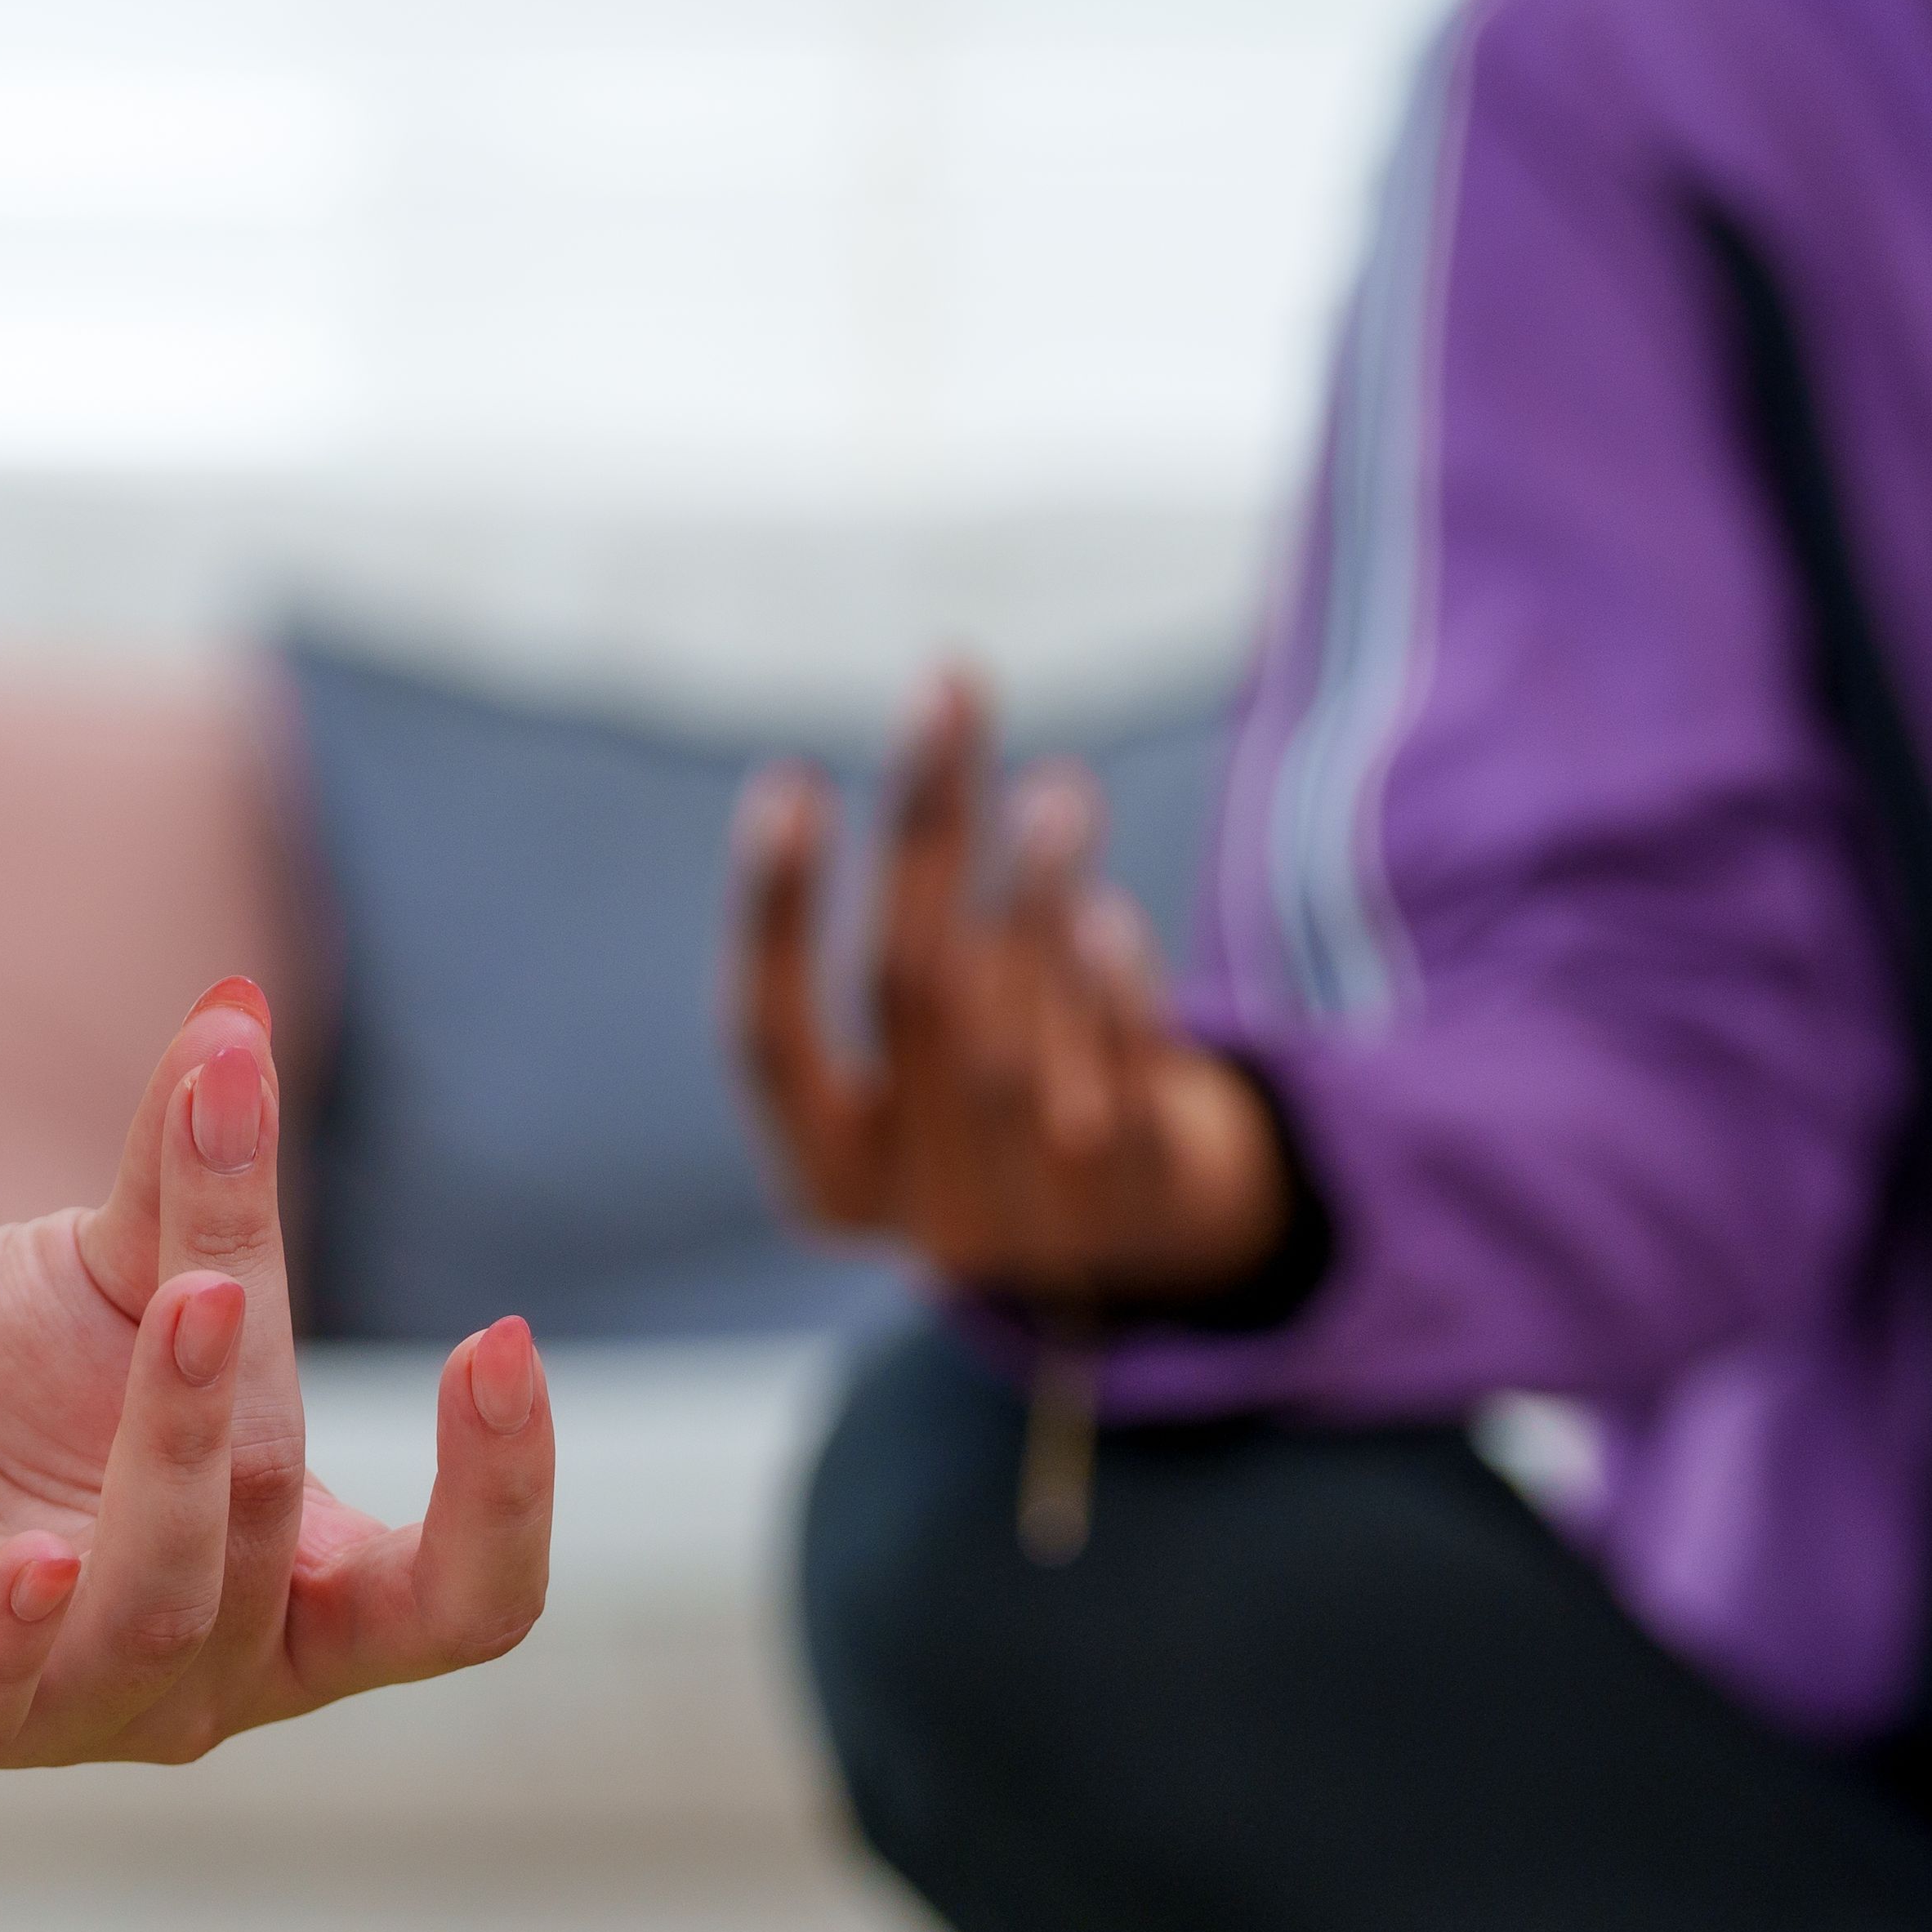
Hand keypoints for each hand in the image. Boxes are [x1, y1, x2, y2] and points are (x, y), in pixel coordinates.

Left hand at [0, 982, 555, 1765]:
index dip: (505, 1496)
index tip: (501, 1338)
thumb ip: (193, 1178)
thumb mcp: (118, 1270)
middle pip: (274, 1534)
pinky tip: (34, 1557)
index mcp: (306, 1595)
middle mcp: (210, 1678)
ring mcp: (72, 1711)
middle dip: (249, 1396)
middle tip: (217, 1272)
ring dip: (172, 1462)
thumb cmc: (4, 1374)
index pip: (466, 1603)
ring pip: (158, 1612)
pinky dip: (17, 1627)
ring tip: (179, 1312)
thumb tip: (235, 1015)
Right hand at [734, 666, 1295, 1302]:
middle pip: (905, 993)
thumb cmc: (1018, 1104)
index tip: (789, 781)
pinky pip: (1121, 1073)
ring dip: (1031, 891)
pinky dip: (1109, 985)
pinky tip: (1104, 913)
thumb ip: (929, 928)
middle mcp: (918, 1217)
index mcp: (828, 1185)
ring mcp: (1034, 1222)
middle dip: (922, 828)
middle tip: (945, 689)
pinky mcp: (1143, 1203)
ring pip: (1012, 1034)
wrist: (1165, 1242)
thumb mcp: (945, 1047)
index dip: (773, 911)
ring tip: (1056, 795)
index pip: (766, 1038)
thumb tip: (944, 719)